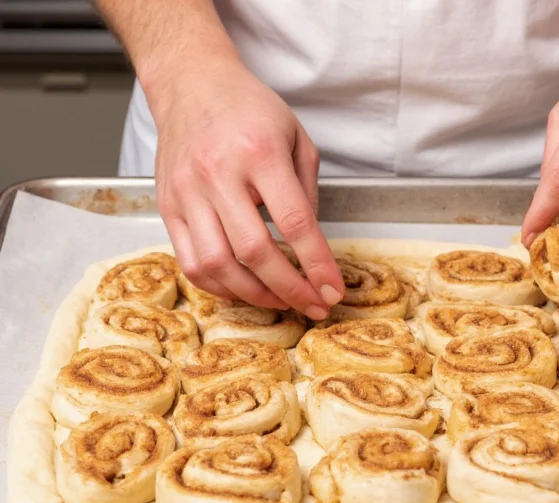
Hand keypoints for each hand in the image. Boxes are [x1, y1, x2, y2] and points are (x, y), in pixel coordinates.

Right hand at [150, 58, 343, 318]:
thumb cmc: (250, 110)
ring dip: (254, 294)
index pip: (294, 222)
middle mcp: (217, 174)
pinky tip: (244, 288)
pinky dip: (220, 286)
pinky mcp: (168, 207)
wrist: (193, 85)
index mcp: (258, 153)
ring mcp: (187, 193)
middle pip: (254, 252)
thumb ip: (307, 192)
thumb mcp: (297, 138)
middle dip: (290, 289)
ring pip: (217, 265)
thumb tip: (311, 247)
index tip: (333, 289)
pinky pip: (190, 262)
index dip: (317, 264)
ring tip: (281, 301)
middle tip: (314, 305)